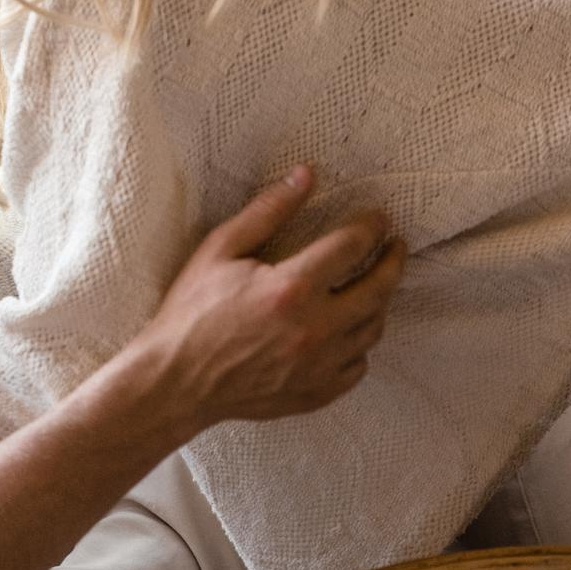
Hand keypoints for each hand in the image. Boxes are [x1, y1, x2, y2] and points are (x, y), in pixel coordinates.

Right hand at [119, 166, 399, 437]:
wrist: (174, 383)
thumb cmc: (191, 312)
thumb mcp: (220, 249)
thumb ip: (268, 211)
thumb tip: (306, 175)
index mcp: (291, 288)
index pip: (352, 247)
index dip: (371, 226)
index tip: (380, 217)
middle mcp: (314, 329)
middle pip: (378, 289)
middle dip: (392, 262)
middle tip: (396, 246)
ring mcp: (319, 366)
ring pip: (372, 330)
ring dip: (379, 303)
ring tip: (373, 285)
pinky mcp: (316, 393)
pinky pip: (357, 367)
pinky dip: (359, 345)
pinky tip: (348, 331)